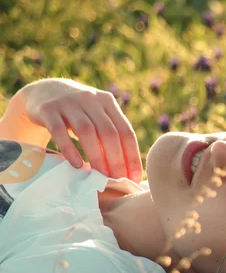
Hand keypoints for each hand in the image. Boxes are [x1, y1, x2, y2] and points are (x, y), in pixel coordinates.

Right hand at [19, 78, 141, 182]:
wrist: (44, 92)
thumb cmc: (79, 113)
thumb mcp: (97, 116)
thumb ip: (111, 136)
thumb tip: (127, 170)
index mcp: (107, 102)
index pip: (126, 131)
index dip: (132, 156)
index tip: (134, 178)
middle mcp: (90, 99)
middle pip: (109, 133)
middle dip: (116, 160)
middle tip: (117, 181)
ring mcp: (68, 102)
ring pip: (87, 131)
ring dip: (96, 157)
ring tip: (100, 176)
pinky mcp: (47, 109)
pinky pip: (59, 131)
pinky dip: (69, 149)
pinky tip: (77, 164)